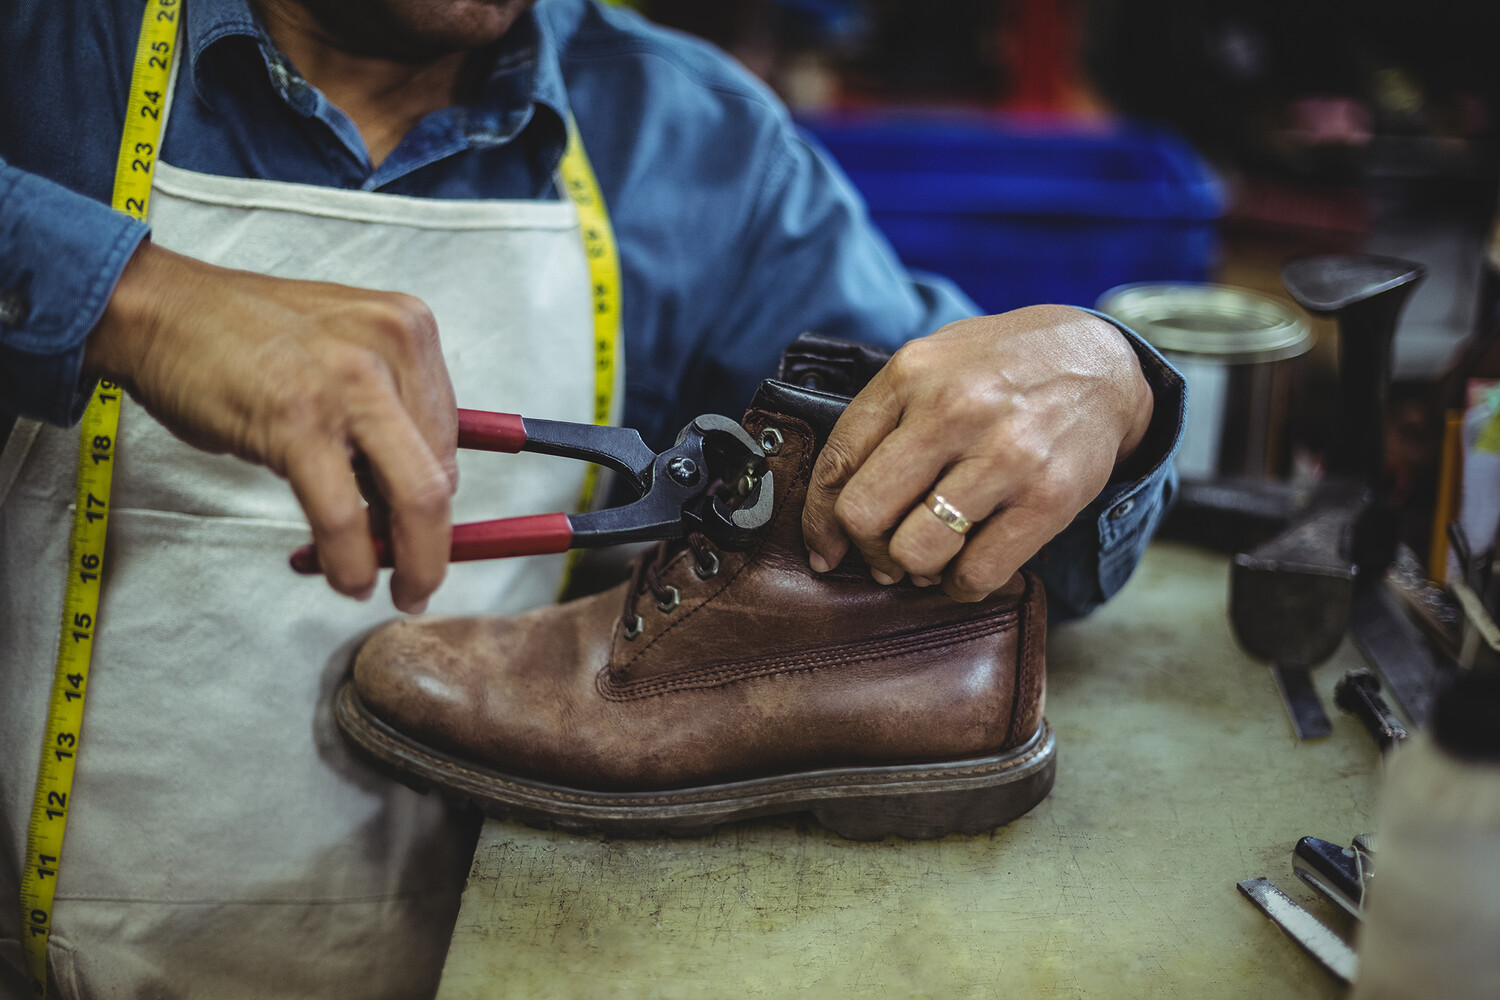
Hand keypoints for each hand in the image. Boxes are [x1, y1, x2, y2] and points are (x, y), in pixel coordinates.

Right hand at [84, 241, 456, 612]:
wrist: (160, 311)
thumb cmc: (244, 340)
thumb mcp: (342, 354)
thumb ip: (384, 414)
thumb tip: (408, 503)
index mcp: (408, 329)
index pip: (449, 439)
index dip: (438, 500)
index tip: (419, 533)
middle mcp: (391, 347)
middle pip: (442, 474)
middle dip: (435, 546)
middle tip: (420, 584)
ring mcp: (348, 382)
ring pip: (411, 498)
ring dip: (410, 563)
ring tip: (390, 589)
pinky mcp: (299, 420)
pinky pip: (342, 514)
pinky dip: (350, 560)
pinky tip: (346, 578)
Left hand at [801, 305, 1152, 601]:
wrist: (1103, 363)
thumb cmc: (1000, 370)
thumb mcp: (930, 363)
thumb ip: (876, 423)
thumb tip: (829, 517)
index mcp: (913, 374)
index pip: (836, 465)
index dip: (818, 521)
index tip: (825, 547)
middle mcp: (956, 411)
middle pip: (865, 516)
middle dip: (866, 548)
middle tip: (884, 552)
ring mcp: (1006, 457)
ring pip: (916, 553)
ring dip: (914, 570)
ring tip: (929, 555)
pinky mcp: (1049, 499)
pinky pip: (978, 574)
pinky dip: (961, 584)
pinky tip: (967, 564)